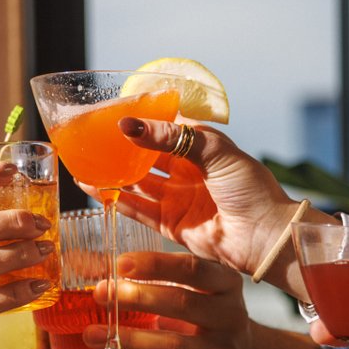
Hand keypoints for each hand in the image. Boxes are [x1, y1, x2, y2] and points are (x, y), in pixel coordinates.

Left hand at [78, 252, 328, 348]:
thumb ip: (162, 280)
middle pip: (182, 303)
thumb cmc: (209, 323)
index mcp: (226, 285)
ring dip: (128, 339)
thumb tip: (92, 266)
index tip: (121, 264)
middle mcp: (230, 318)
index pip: (193, 269)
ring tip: (91, 335)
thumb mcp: (201, 294)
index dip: (156, 265)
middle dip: (137, 298)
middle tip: (100, 294)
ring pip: (172, 346)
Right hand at [95, 120, 334, 296]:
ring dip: (112, 175)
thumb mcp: (214, 150)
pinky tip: (95, 189)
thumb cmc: (250, 188)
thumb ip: (172, 137)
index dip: (141, 121)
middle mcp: (187, 172)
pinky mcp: (172, 226)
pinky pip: (139, 210)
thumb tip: (129, 125)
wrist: (265, 236)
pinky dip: (117, 200)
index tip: (112, 112)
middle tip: (91, 139)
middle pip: (146, 157)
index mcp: (201, 148)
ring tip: (83, 164)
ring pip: (137, 184)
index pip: (165, 128)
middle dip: (120, 150)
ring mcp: (178, 199)